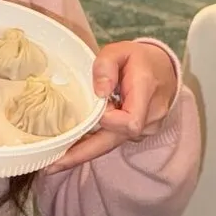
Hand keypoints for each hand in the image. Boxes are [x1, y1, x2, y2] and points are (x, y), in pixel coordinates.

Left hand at [44, 40, 177, 174]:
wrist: (164, 69)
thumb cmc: (139, 59)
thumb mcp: (121, 50)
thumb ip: (106, 65)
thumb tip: (98, 92)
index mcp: (145, 93)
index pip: (130, 121)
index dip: (108, 120)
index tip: (94, 108)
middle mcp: (148, 117)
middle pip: (114, 142)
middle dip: (81, 154)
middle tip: (52, 166)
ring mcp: (144, 129)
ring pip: (110, 143)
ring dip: (84, 151)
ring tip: (53, 161)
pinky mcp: (135, 133)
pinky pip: (112, 140)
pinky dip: (92, 144)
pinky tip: (69, 149)